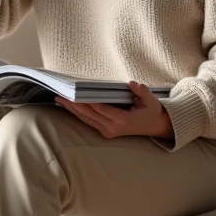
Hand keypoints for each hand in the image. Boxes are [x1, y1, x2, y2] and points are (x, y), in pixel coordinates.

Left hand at [55, 81, 173, 138]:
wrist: (156, 127)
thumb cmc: (152, 110)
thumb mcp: (151, 99)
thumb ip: (142, 91)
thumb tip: (132, 83)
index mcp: (122, 120)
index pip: (100, 108)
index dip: (86, 101)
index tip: (74, 93)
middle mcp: (112, 128)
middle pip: (89, 114)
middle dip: (73, 105)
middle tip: (59, 95)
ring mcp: (108, 131)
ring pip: (86, 119)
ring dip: (72, 110)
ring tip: (59, 100)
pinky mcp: (105, 132)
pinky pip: (89, 122)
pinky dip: (78, 114)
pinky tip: (68, 107)